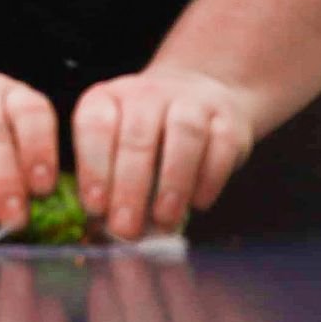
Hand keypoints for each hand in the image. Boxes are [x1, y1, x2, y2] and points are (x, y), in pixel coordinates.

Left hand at [71, 66, 253, 238]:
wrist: (200, 95)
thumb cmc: (149, 136)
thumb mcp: (119, 147)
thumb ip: (111, 184)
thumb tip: (107, 228)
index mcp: (110, 98)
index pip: (95, 124)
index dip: (93, 167)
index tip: (96, 207)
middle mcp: (147, 93)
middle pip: (138, 136)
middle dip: (130, 187)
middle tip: (127, 228)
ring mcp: (190, 101)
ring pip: (184, 134)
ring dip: (173, 182)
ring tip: (164, 219)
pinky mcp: (227, 118)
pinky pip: (221, 144)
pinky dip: (209, 178)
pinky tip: (198, 203)